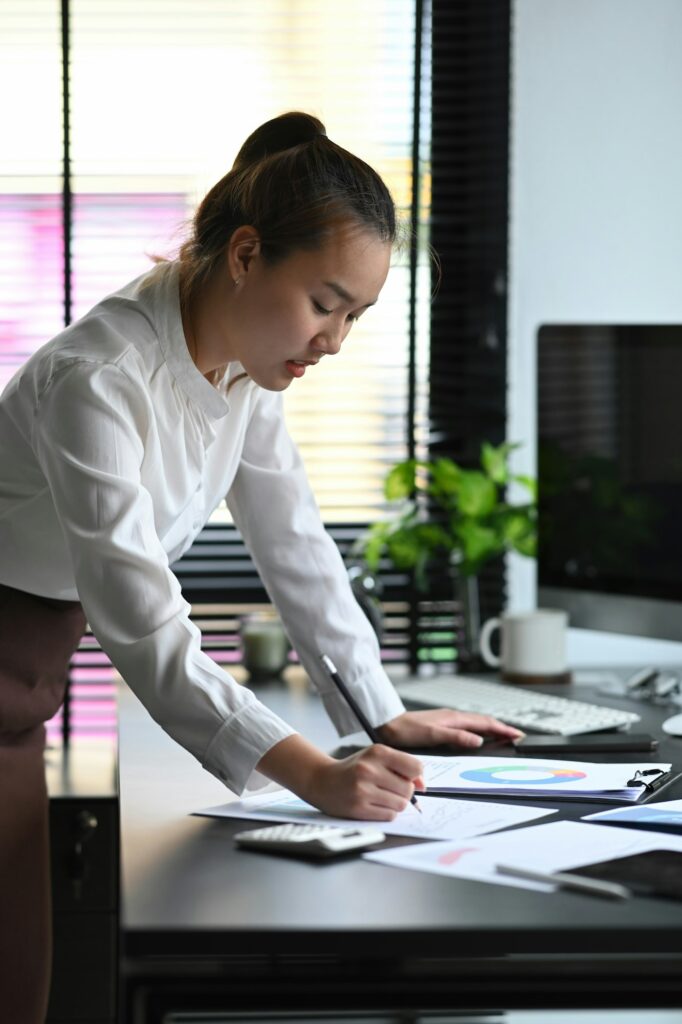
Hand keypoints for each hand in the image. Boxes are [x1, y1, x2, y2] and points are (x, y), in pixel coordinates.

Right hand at [306, 744, 424, 819]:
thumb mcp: (376, 757)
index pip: (415, 767)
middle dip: (404, 792)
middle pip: (408, 789)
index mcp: (378, 752)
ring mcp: (363, 790)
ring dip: (396, 803)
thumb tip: (422, 786)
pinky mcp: (359, 808)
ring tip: (381, 796)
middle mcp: (370, 770)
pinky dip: (387, 812)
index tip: (408, 778)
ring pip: (401, 804)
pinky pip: (389, 815)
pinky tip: (374, 804)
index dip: (415, 776)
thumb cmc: (354, 769)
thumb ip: (402, 766)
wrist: (322, 780)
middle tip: (390, 788)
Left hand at [376, 708, 523, 750]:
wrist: (388, 724)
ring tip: (503, 737)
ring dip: (491, 730)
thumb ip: (456, 737)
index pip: (485, 723)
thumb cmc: (406, 730)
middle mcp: (453, 717)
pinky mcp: (442, 725)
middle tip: (516, 736)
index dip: (502, 729)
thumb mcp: (432, 735)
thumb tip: (478, 740)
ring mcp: (448, 720)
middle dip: (501, 728)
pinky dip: (479, 732)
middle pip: (484, 722)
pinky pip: (467, 727)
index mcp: (454, 718)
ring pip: (476, 724)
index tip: (517, 735)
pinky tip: (478, 738)